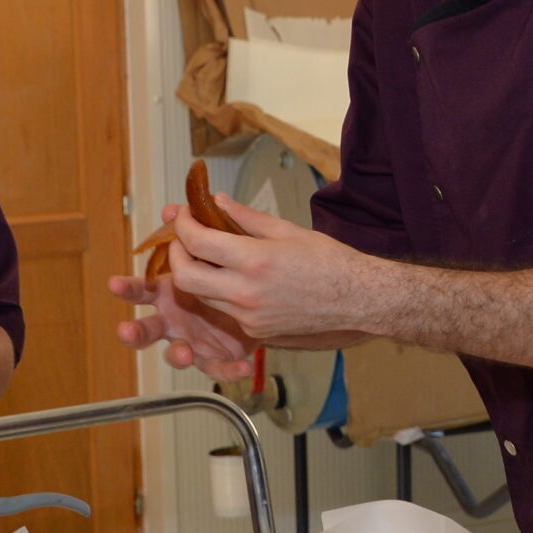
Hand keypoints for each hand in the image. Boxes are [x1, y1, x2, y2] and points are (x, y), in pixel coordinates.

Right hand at [108, 201, 258, 378]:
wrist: (275, 291)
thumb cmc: (239, 265)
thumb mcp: (226, 242)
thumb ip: (198, 229)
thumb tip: (174, 208)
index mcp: (170, 288)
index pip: (142, 288)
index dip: (126, 288)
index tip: (114, 284)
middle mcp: (176, 316)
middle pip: (147, 327)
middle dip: (133, 331)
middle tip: (125, 330)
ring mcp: (195, 339)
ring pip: (177, 353)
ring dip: (177, 356)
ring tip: (184, 354)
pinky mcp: (219, 355)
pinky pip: (220, 367)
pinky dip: (229, 368)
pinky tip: (243, 366)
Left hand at [165, 194, 376, 343]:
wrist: (357, 299)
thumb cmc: (329, 261)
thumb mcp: (287, 230)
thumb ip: (246, 217)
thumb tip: (218, 201)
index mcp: (255, 260)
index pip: (197, 241)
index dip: (182, 224)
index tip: (184, 213)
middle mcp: (246, 292)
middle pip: (185, 277)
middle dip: (176, 254)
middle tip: (182, 239)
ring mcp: (249, 316)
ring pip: (200, 296)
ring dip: (195, 274)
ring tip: (206, 255)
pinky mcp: (255, 331)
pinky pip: (223, 310)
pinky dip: (219, 291)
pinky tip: (233, 278)